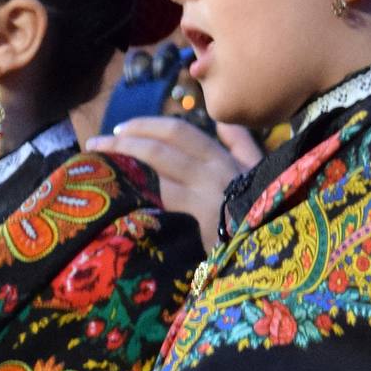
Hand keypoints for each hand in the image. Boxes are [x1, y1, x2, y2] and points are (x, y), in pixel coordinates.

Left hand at [87, 117, 263, 253]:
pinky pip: (164, 197)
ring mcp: (209, 191)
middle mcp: (214, 169)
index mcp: (223, 156)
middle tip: (95, 144)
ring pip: (159, 168)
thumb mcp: (256, 170)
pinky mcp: (203, 216)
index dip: (147, 126)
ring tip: (97, 164)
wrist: (274, 248)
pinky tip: (118, 193)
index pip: (180, 131)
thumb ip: (240, 143)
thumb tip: (224, 122)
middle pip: (163, 145)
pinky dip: (140, 191)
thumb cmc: (263, 208)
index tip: (121, 129)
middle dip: (125, 140)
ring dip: (125, 162)